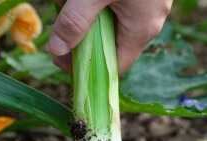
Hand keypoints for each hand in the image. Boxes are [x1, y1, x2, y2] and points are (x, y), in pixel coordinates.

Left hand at [48, 0, 171, 75]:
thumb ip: (75, 21)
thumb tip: (56, 50)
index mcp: (142, 30)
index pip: (115, 66)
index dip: (86, 68)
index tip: (59, 56)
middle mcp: (150, 21)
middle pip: (109, 40)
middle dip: (81, 27)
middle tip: (62, 7)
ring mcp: (149, 4)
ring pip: (110, 17)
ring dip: (86, 7)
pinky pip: (116, 1)